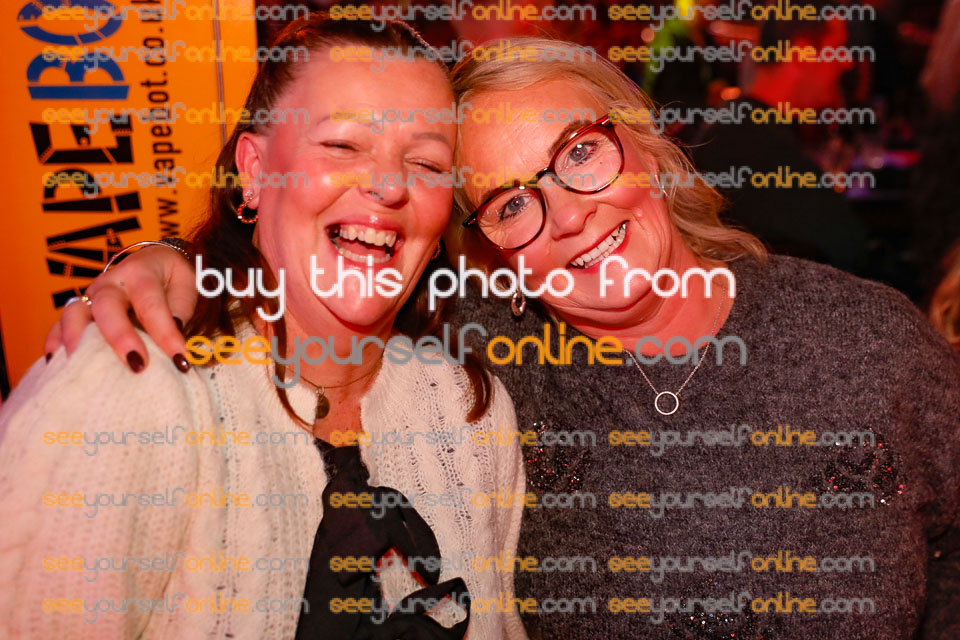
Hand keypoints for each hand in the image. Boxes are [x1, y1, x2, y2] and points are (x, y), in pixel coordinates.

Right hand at [44, 246, 197, 371]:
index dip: (166, 334)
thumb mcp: (185, 285)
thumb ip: (180, 310)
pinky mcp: (79, 311)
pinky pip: (58, 325)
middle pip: (107, 306)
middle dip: (120, 337)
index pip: (152, 305)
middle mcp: (110, 283)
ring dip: (78, 340)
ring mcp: (89, 296)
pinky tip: (57, 364)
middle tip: (137, 366)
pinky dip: (55, 343)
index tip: (180, 360)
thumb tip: (173, 337)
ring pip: (74, 312)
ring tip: (86, 367)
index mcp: (141, 273)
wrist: (152, 262)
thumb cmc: (171, 279)